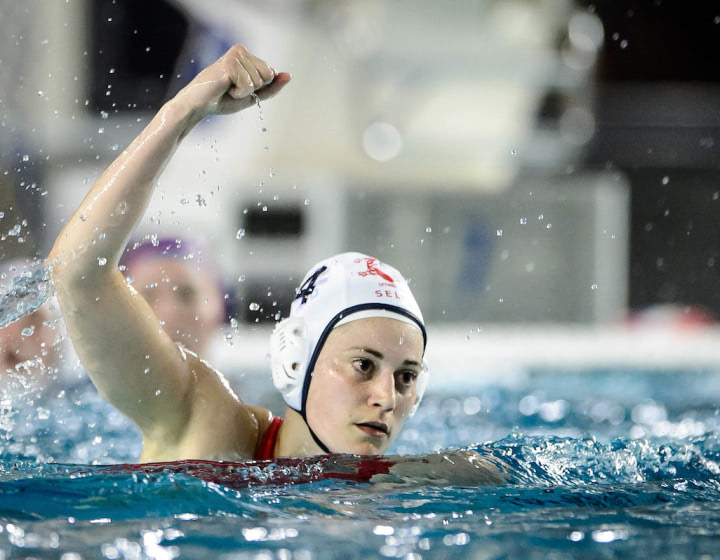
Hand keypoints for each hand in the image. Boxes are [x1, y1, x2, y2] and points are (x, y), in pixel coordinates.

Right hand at [175, 45, 290, 117]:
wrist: (198, 106)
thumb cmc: (222, 100)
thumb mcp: (253, 95)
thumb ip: (271, 87)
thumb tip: (288, 76)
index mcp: (246, 55)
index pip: (271, 73)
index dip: (259, 87)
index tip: (239, 88)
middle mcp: (241, 51)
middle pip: (268, 75)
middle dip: (254, 88)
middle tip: (233, 88)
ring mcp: (235, 55)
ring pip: (259, 80)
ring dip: (244, 92)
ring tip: (227, 88)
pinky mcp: (230, 64)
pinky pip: (249, 85)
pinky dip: (239, 93)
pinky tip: (224, 88)